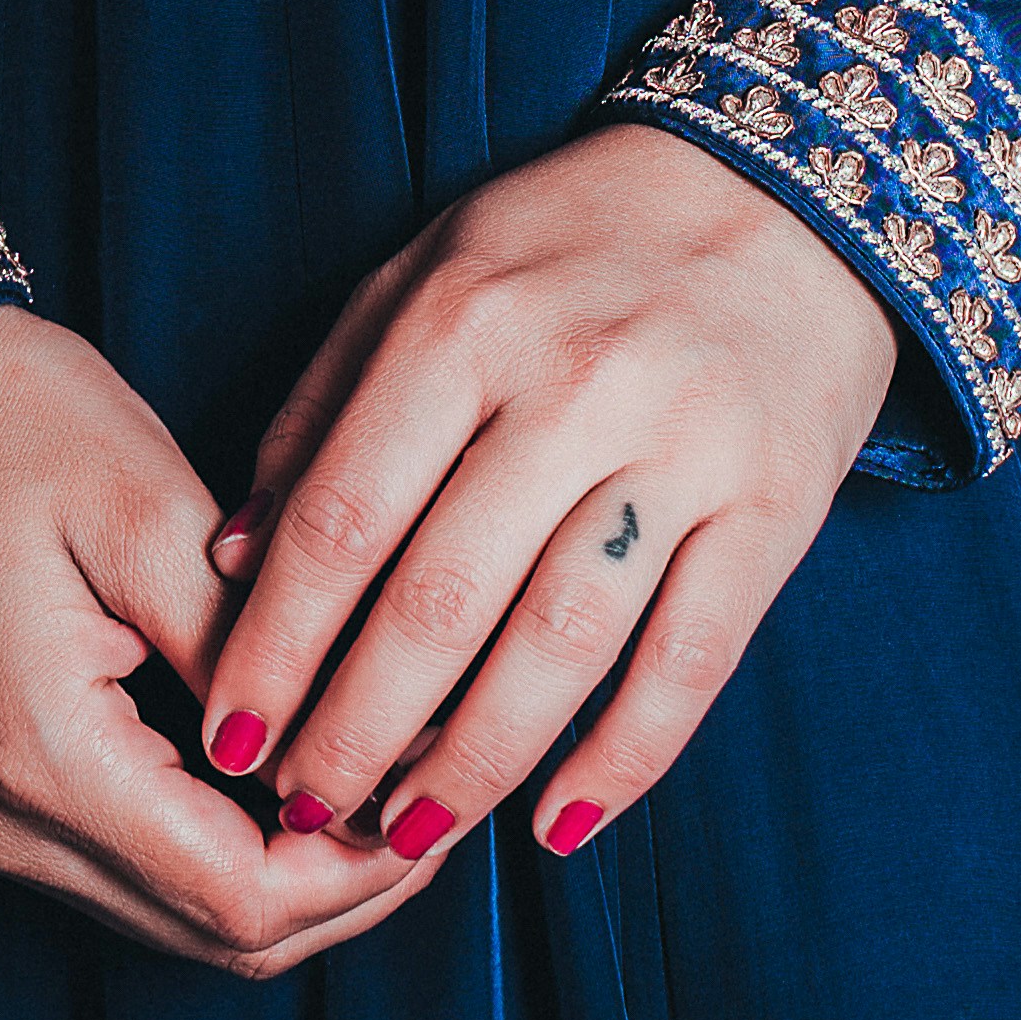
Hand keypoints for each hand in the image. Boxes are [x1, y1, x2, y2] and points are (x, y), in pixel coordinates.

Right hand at [0, 308, 455, 975]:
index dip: (358, 870)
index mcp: (41, 755)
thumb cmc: (10, 420)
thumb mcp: (154, 516)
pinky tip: (298, 781)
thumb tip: (355, 753)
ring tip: (388, 788)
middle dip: (341, 888)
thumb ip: (255, 655)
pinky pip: (136, 868)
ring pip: (177, 916)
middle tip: (440, 804)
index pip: (237, 892)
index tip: (443, 801)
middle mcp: (0, 819)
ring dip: (291, 877)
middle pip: (212, 934)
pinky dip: (229, 850)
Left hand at [198, 126, 898, 870]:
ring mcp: (684, 448)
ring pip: (561, 643)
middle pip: (441, 598)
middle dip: (357, 729)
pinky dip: (623, 758)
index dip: (278, 645)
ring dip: (473, 763)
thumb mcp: (424, 275)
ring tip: (407, 834)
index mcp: (464, 321)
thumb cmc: (572, 240)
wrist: (789, 185)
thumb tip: (233, 559)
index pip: (344, 517)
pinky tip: (557, 823)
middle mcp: (574, 384)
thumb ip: (322, 409)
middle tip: (305, 813)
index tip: (231, 736)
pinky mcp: (776, 505)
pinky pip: (692, 660)